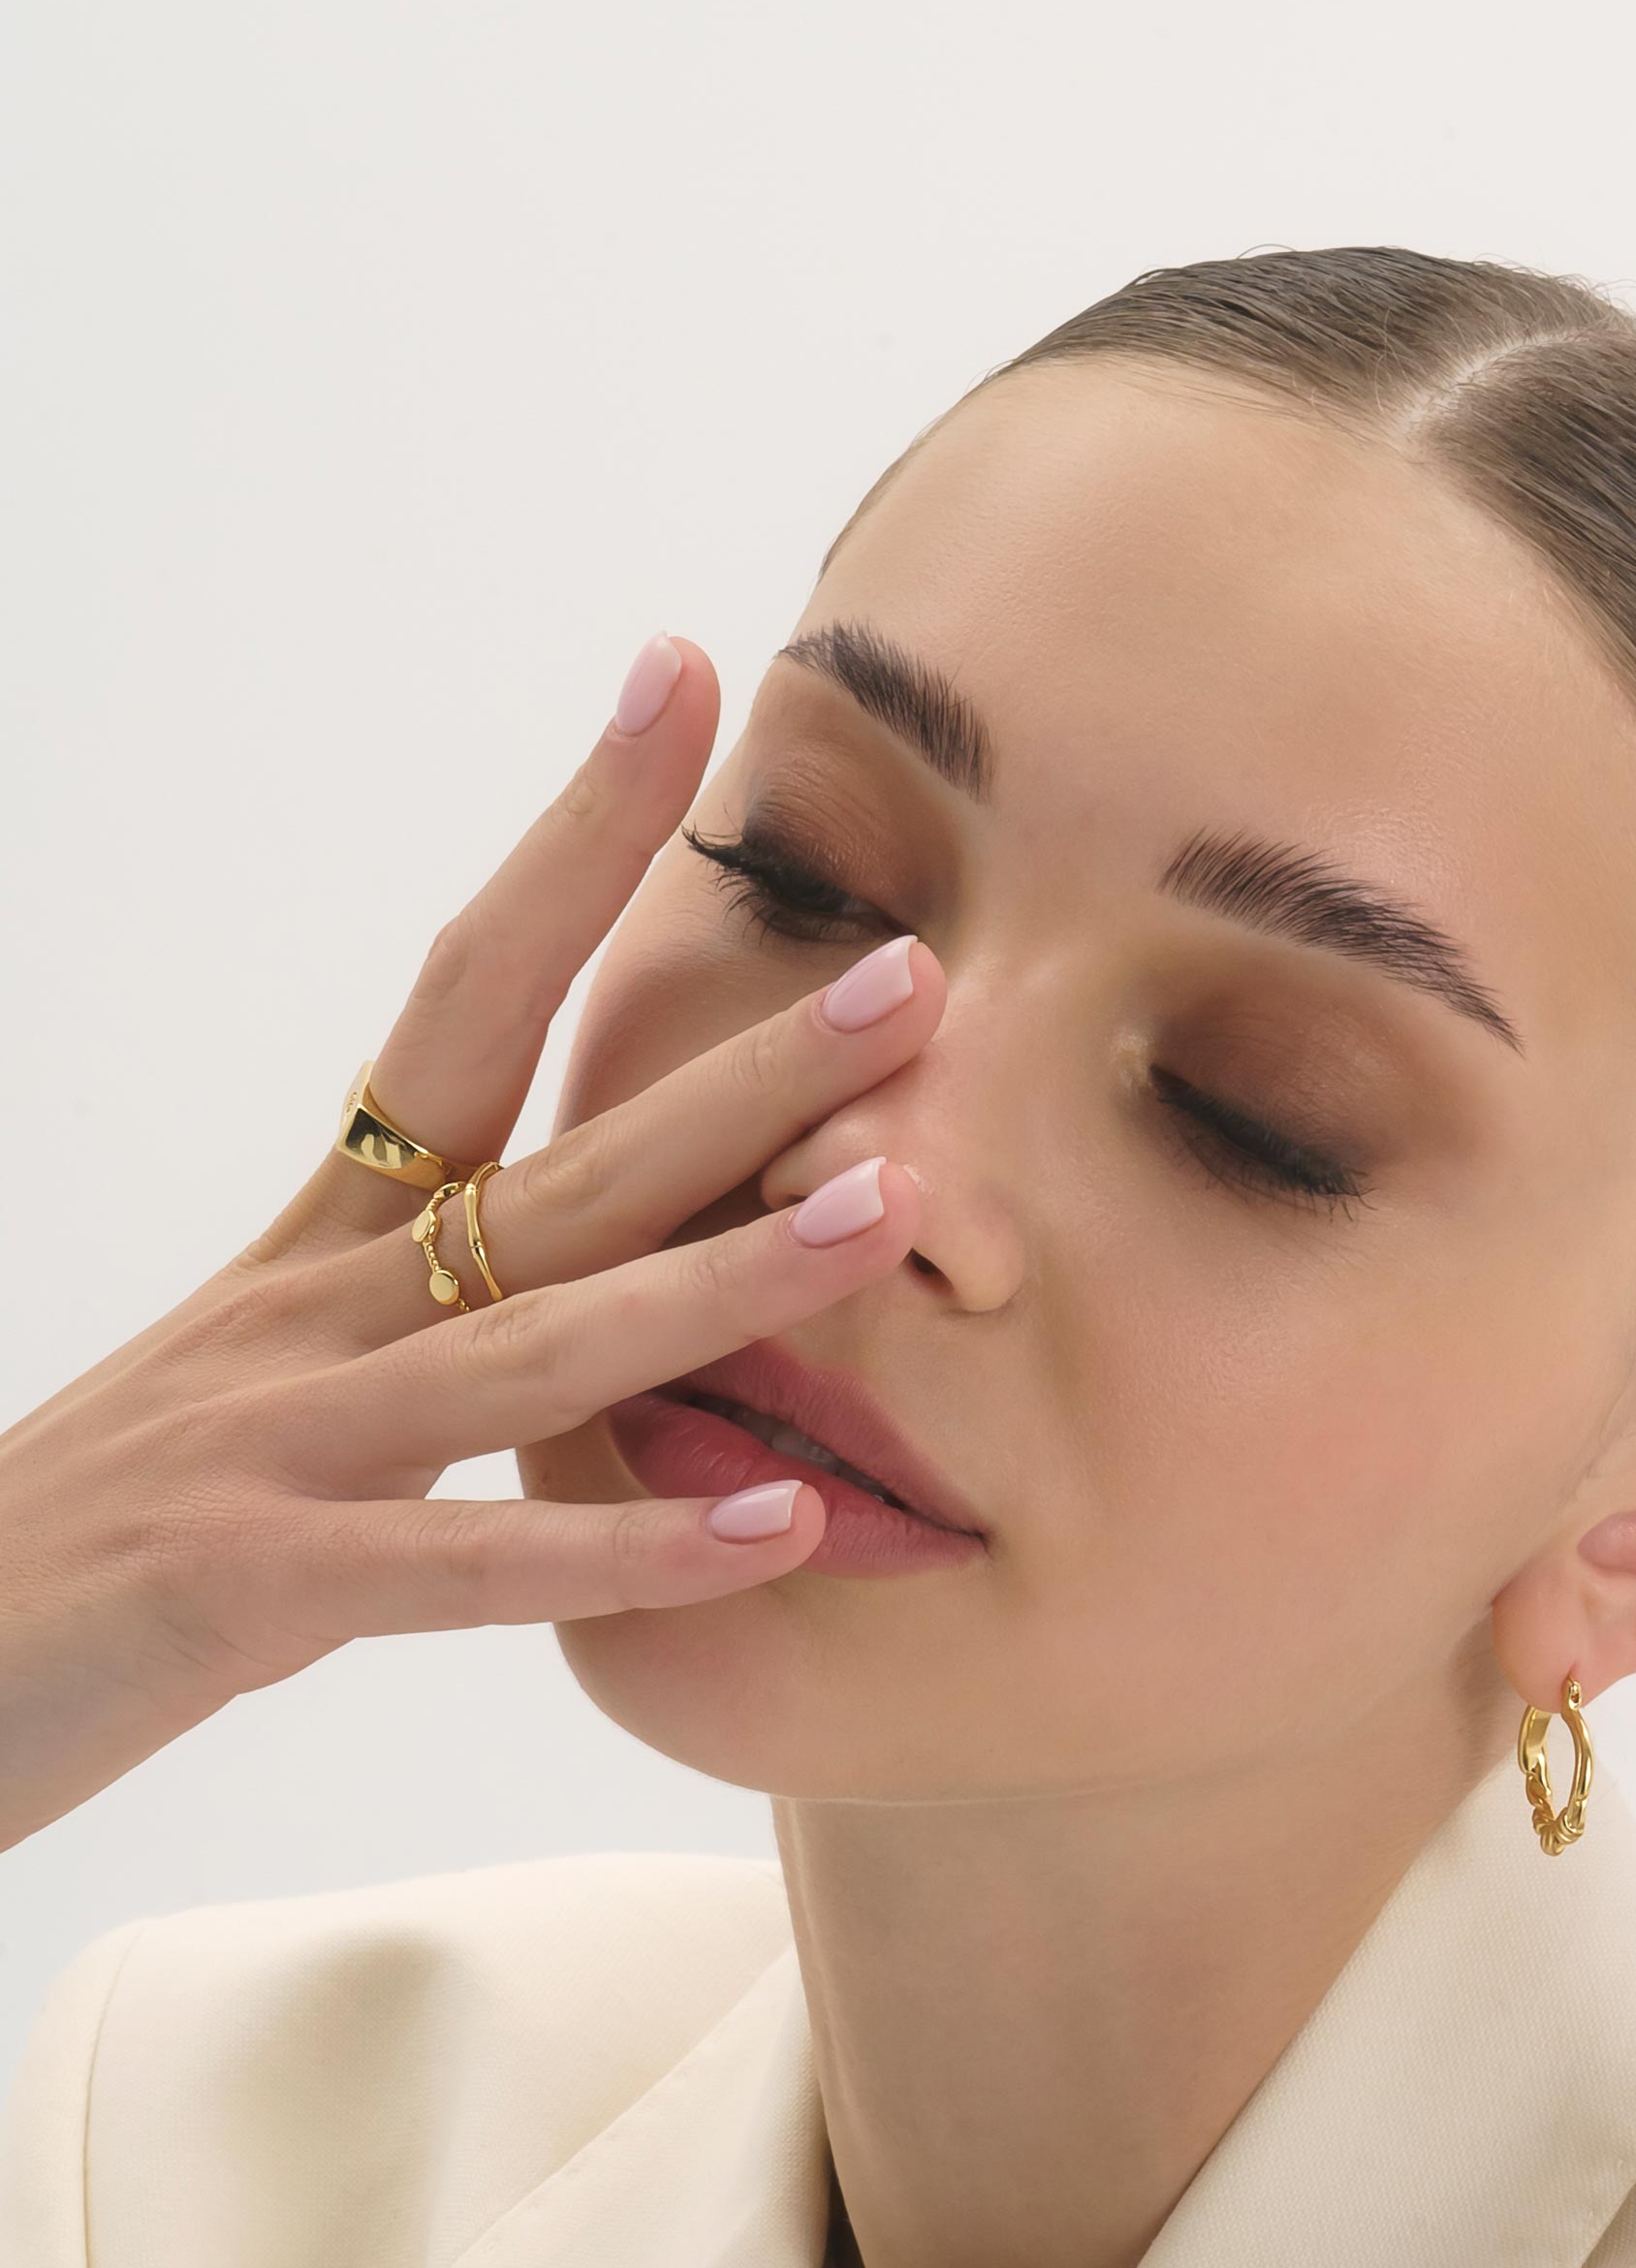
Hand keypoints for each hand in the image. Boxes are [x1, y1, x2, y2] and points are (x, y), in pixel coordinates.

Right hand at [0, 635, 939, 1853]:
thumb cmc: (89, 1558)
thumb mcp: (268, 1412)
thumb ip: (421, 1349)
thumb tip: (588, 1296)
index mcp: (315, 1249)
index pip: (466, 1002)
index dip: (576, 842)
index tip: (681, 679)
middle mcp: (304, 1312)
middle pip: (554, 1161)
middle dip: (740, 1070)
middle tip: (913, 972)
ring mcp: (274, 1441)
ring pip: (540, 1339)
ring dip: (730, 1276)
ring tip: (896, 1213)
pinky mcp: (246, 1588)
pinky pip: (465, 1566)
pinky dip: (624, 1549)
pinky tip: (777, 1528)